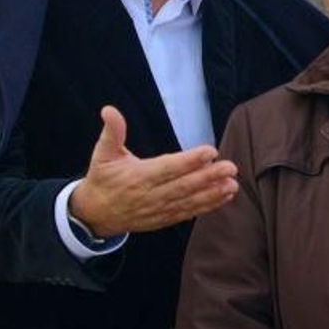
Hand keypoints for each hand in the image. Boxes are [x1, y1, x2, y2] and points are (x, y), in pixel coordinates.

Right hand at [68, 106, 238, 237]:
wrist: (95, 214)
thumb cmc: (103, 179)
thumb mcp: (102, 154)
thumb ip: (111, 132)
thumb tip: (109, 110)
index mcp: (138, 176)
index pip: (168, 167)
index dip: (189, 160)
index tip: (210, 151)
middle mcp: (151, 194)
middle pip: (184, 186)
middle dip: (209, 177)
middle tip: (230, 167)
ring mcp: (159, 209)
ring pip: (189, 201)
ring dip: (213, 193)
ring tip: (232, 184)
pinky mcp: (164, 218)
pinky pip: (188, 212)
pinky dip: (207, 206)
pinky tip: (224, 196)